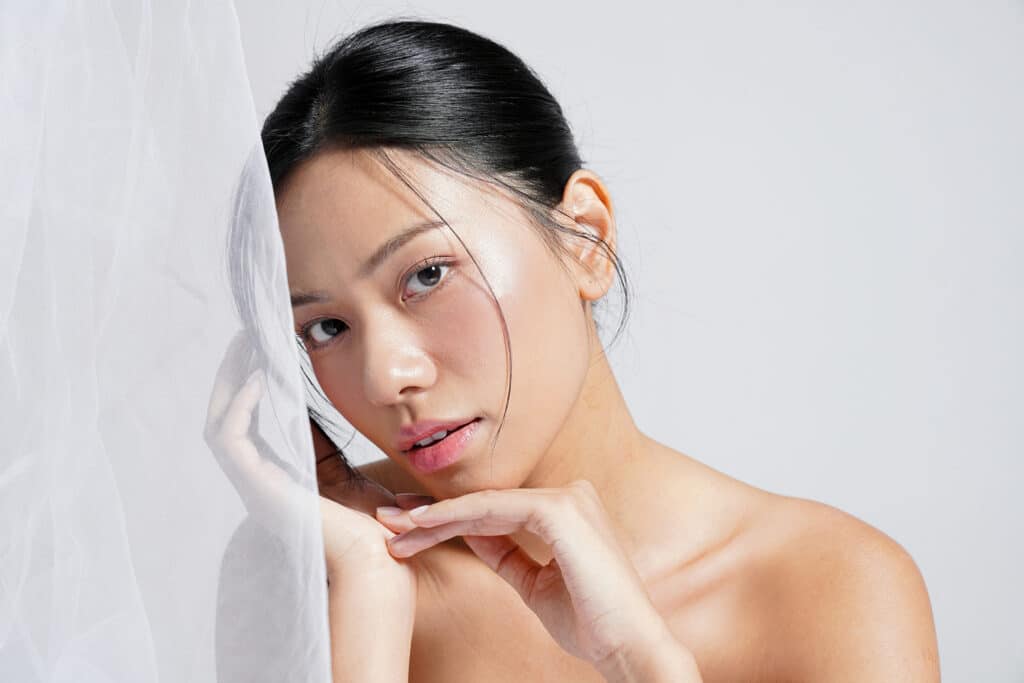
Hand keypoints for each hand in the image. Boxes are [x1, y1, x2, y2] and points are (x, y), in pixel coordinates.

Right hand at [203, 332, 420, 589]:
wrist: (380, 567)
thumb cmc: (382, 538)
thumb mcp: (375, 487)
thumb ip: (382, 468)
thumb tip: (410, 445)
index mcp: (293, 476)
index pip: (270, 418)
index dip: (268, 381)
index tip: (275, 345)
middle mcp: (268, 480)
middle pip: (234, 417)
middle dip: (237, 375)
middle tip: (249, 336)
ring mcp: (259, 486)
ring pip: (222, 425)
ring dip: (230, 383)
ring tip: (246, 346)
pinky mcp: (259, 490)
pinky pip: (231, 441)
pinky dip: (239, 408)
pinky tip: (258, 379)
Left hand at [374, 479, 688, 669]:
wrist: (629, 645)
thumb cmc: (592, 622)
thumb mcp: (535, 584)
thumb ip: (506, 553)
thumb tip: (469, 533)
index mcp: (567, 510)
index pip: (496, 509)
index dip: (449, 519)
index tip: (408, 530)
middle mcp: (569, 496)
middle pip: (486, 502)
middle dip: (434, 513)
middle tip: (389, 520)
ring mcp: (566, 498)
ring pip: (484, 503)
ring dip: (436, 516)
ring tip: (396, 528)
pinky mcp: (559, 510)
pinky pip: (494, 510)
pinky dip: (456, 517)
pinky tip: (425, 526)